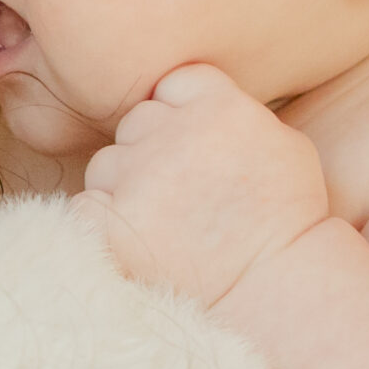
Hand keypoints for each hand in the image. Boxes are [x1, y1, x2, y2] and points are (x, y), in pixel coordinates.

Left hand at [74, 63, 330, 308]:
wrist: (275, 287)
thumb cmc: (286, 218)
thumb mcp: (284, 144)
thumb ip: (235, 111)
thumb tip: (196, 98)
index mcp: (218, 106)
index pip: (174, 82)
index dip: (181, 110)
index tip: (197, 145)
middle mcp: (172, 135)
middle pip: (136, 121)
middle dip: (151, 150)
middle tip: (180, 192)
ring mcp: (139, 179)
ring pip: (105, 163)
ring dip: (123, 186)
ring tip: (161, 222)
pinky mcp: (112, 224)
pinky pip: (83, 206)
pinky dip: (98, 222)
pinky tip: (129, 239)